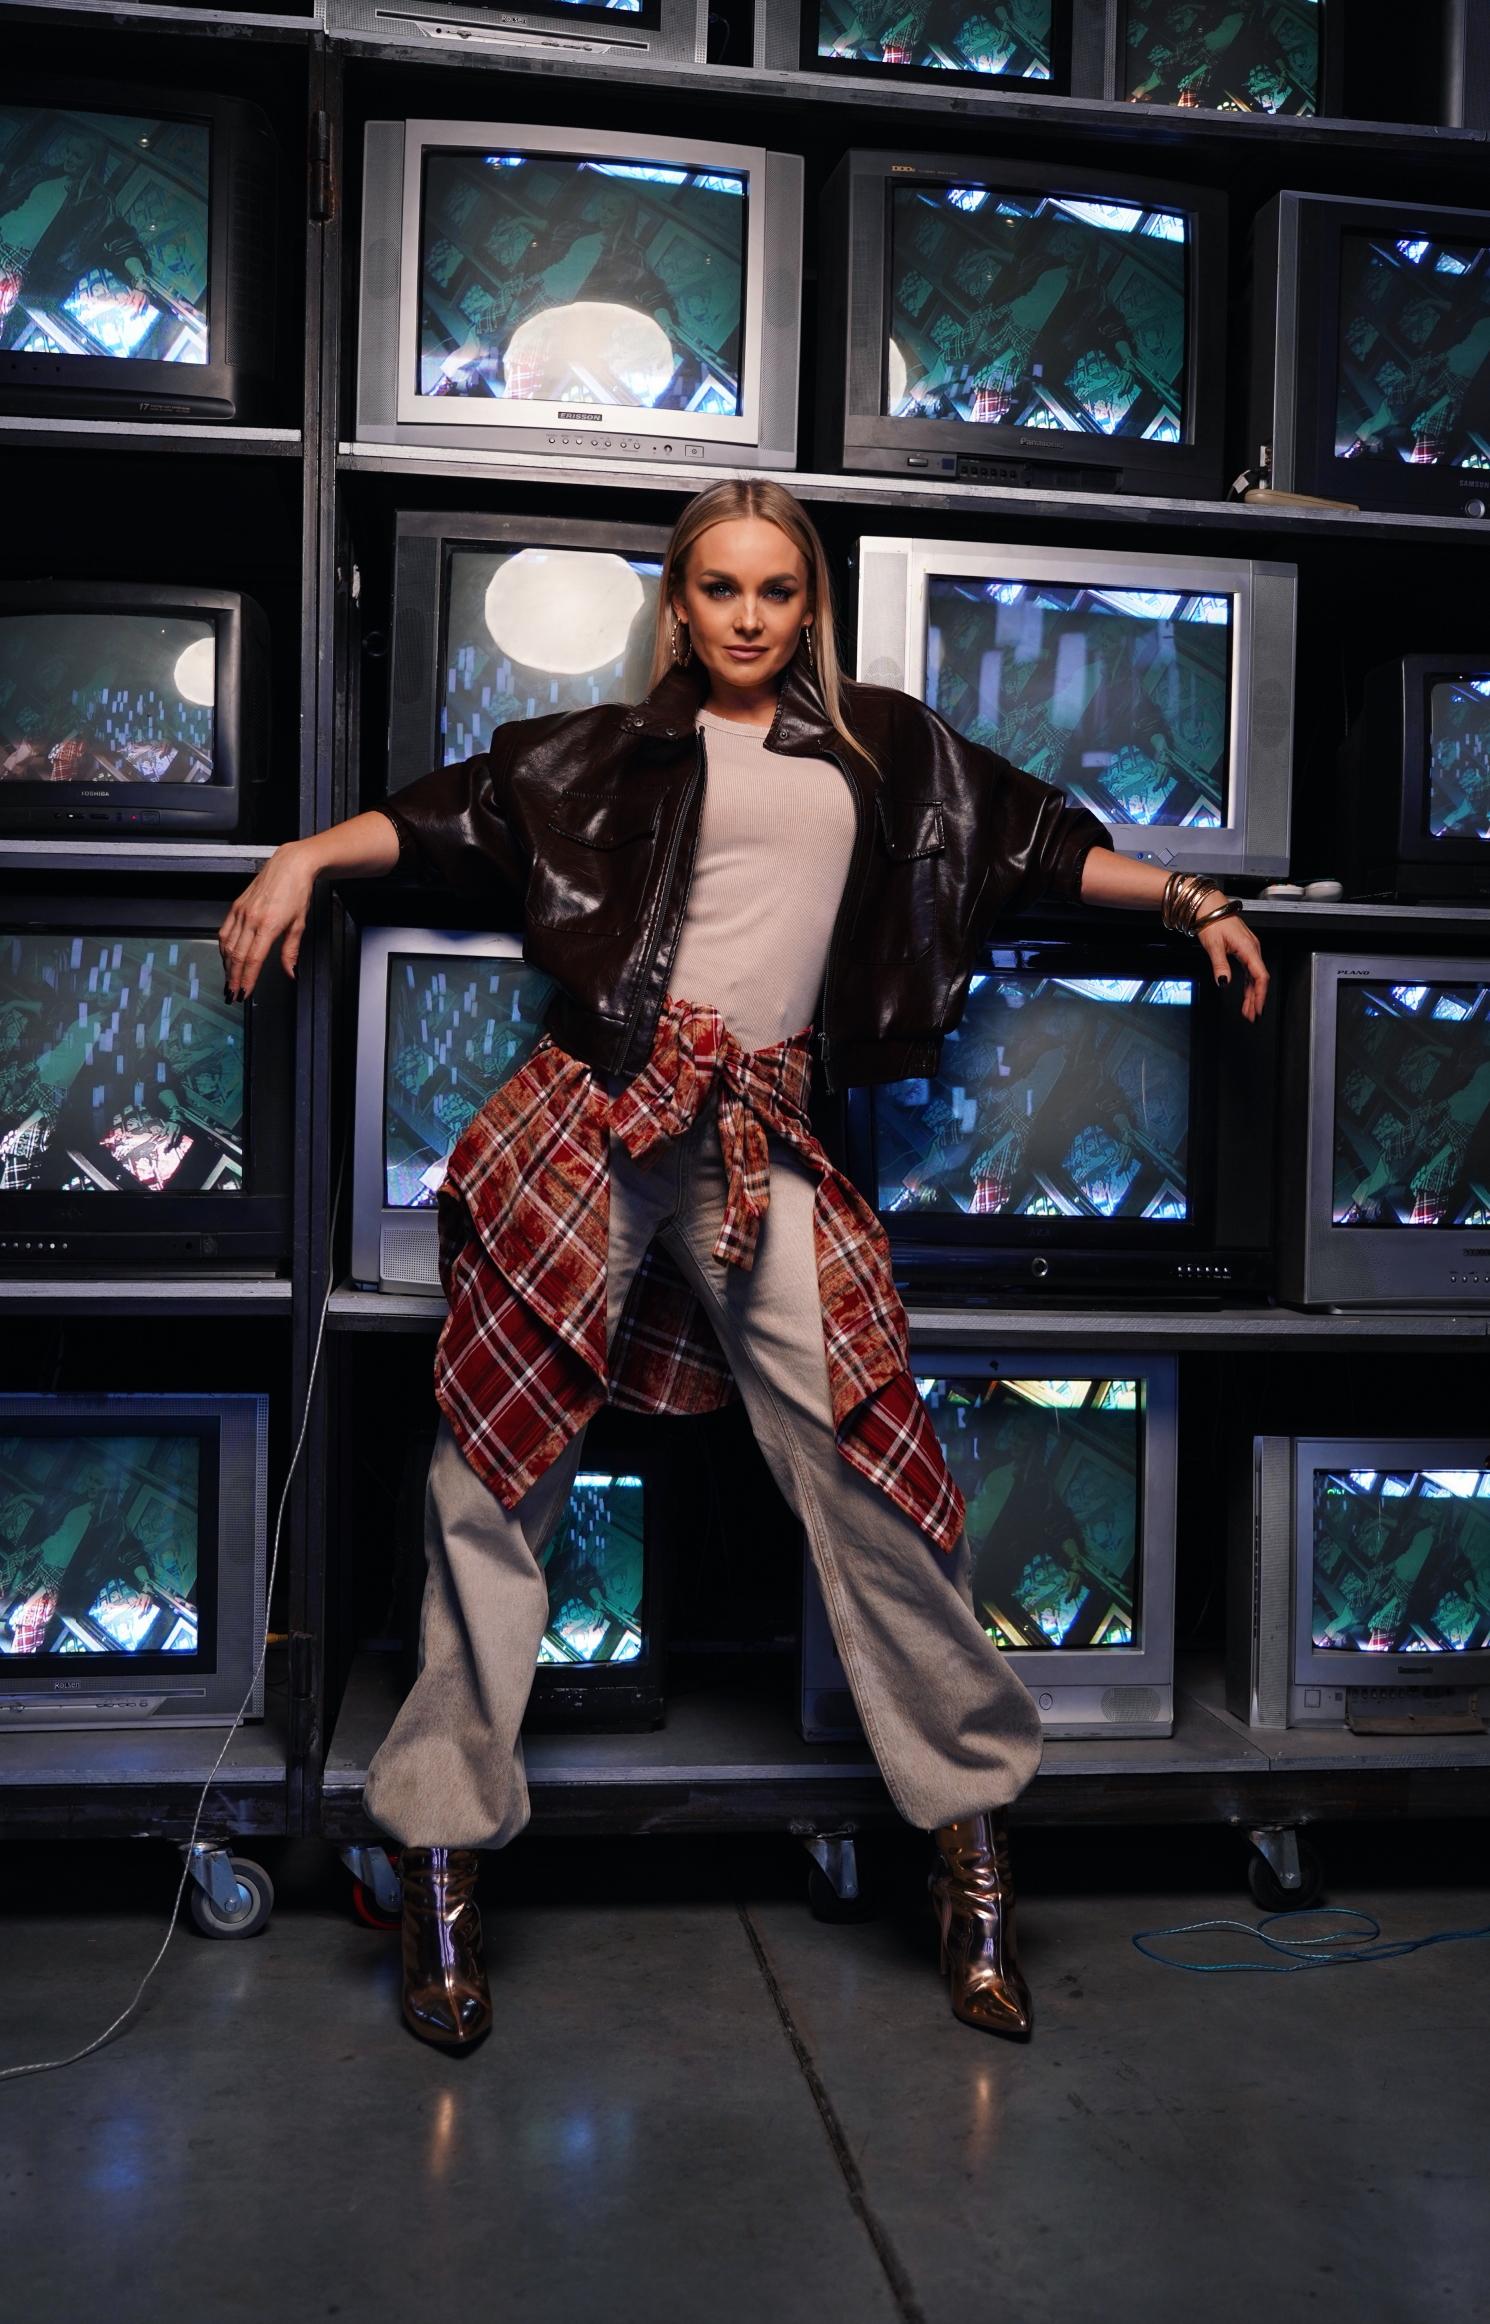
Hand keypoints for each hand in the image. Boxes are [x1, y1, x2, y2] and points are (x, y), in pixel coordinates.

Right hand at [218, 841, 315, 1002]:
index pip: (253, 960)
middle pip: (237, 956)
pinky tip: (226, 957)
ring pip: (227, 945)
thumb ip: (291, 952)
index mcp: (268, 925)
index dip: (247, 979)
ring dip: (226, 965)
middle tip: (232, 993)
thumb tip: (291, 972)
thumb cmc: (297, 892)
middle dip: (233, 978)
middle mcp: (251, 918)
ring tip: (228, 980)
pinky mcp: (236, 906)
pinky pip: (224, 931)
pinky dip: (223, 947)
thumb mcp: (299, 925)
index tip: (244, 993)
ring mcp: (241, 912)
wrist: (290, 865)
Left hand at [1197, 904, 1268, 1022]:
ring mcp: (1249, 949)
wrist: (1209, 907)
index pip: (1260, 976)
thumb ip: (1220, 965)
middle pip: (1259, 979)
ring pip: (1255, 976)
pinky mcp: (1244, 949)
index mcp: (1249, 948)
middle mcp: (1253, 949)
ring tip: (1249, 1010)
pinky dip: (1249, 985)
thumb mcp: (1214, 946)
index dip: (1260, 994)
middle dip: (1256, 999)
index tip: (1257, 1008)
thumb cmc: (1212, 921)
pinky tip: (1246, 995)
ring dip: (1252, 994)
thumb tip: (1224, 982)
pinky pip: (1250, 971)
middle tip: (1252, 1015)